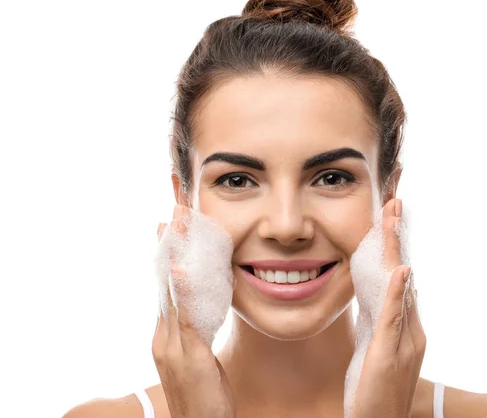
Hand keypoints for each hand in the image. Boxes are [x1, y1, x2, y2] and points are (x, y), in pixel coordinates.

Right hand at [152, 204, 235, 417]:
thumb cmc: (202, 397)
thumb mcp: (198, 357)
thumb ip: (196, 328)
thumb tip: (202, 302)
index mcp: (167, 334)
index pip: (166, 286)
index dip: (168, 254)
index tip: (171, 225)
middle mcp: (163, 336)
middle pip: (164, 281)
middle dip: (169, 245)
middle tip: (173, 211)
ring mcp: (172, 346)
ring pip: (172, 292)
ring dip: (175, 254)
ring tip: (176, 223)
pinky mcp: (188, 357)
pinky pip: (187, 318)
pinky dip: (184, 291)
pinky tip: (181, 267)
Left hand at [352, 199, 426, 417]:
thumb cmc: (375, 390)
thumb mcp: (377, 349)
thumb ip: (382, 322)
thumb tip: (381, 294)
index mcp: (403, 326)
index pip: (398, 278)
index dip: (393, 247)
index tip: (388, 218)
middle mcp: (410, 328)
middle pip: (403, 273)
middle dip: (397, 238)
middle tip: (393, 203)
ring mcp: (403, 340)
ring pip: (400, 286)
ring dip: (396, 251)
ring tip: (394, 219)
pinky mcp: (389, 352)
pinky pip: (394, 317)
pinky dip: (398, 292)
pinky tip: (401, 269)